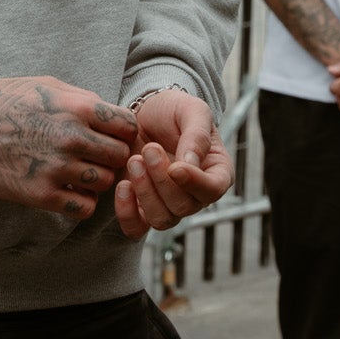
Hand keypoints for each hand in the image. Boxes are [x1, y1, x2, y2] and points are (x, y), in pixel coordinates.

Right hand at [0, 77, 138, 220]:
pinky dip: (82, 202)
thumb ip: (84, 98)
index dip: (123, 132)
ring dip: (97, 180)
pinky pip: (83, 208)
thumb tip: (113, 113)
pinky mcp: (41, 195)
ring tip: (80, 174)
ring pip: (105, 183)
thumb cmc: (7, 101)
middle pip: (120, 156)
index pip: (128, 126)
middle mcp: (72, 138)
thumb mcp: (48, 86)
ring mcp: (58, 169)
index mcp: (78, 109)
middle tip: (96, 157)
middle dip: (112, 157)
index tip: (112, 136)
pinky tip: (69, 191)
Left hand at [113, 89, 234, 239]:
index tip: (175, 166)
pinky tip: (122, 185)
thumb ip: (196, 136)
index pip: (214, 190)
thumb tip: (190, 166)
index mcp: (216, 171)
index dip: (195, 183)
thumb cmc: (173, 110)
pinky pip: (137, 228)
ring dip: (145, 192)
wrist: (144, 111)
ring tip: (134, 160)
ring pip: (162, 220)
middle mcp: (196, 194)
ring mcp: (169, 203)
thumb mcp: (191, 110)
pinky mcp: (142, 207)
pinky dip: (127, 212)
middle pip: (184, 207)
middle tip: (149, 149)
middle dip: (162, 180)